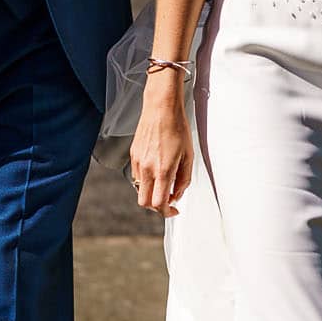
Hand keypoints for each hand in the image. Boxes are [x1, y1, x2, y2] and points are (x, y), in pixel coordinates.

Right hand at [127, 77, 191, 216]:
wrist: (161, 108)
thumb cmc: (178, 129)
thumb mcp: (188, 156)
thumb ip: (183, 179)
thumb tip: (177, 194)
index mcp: (163, 170)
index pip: (158, 203)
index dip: (167, 212)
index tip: (173, 210)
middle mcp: (147, 168)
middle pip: (144, 202)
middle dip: (156, 206)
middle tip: (167, 199)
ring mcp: (137, 162)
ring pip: (139, 189)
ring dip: (150, 191)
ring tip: (163, 181)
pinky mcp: (133, 155)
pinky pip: (137, 175)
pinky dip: (146, 179)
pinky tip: (156, 169)